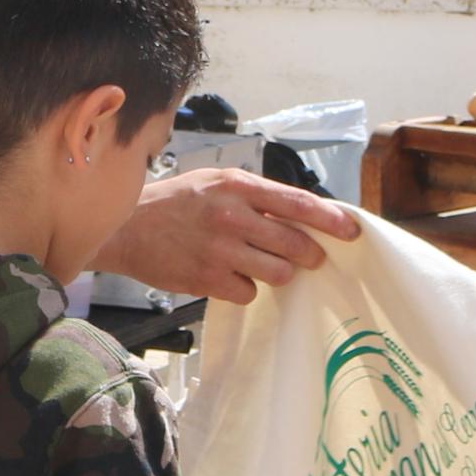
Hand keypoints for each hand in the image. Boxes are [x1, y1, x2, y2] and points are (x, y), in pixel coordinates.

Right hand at [99, 167, 346, 303]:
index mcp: (237, 186)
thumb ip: (257, 196)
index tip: (351, 231)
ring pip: (279, 273)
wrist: (124, 228)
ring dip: (277, 273)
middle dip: (310, 255)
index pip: (298, 203)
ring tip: (258, 264)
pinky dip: (244, 287)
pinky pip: (249, 292)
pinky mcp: (207, 279)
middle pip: (296, 244)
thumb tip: (304, 215)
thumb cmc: (174, 204)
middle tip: (309, 258)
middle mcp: (231, 216)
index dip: (331, 219)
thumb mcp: (215, 183)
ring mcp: (220, 250)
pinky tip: (227, 275)